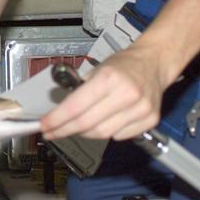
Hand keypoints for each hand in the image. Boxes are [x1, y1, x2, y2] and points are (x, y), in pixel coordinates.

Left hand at [40, 46, 167, 141]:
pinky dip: (107, 132)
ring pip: (102, 134)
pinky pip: (119, 136)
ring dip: (85, 132)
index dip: (57, 119)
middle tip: (54, 132)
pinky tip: (105, 122)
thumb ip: (80, 89)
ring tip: (79, 126)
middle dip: (66, 130)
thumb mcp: (98, 69)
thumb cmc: (124, 65)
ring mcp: (140, 109)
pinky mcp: (150, 120)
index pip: (76, 106)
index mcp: (109, 78)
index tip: (44, 126)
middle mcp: (126, 94)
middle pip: (87, 124)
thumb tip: (59, 112)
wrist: (154, 63)